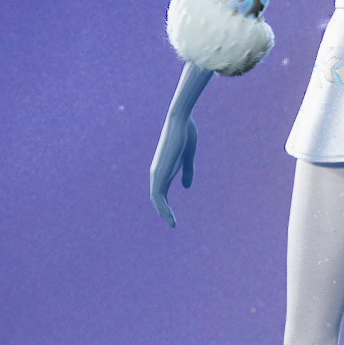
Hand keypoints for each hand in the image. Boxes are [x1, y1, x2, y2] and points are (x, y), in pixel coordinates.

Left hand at [149, 62, 211, 227]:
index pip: (162, 191)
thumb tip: (185, 187)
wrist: (180, 121)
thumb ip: (187, 171)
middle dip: (164, 211)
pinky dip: (162, 206)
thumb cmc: (185, 134)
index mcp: (164, 168)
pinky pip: (157, 194)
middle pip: (157, 197)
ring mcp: (157, 172)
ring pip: (156, 199)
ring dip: (163, 212)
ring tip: (172, 223)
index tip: (173, 217)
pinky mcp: (159, 171)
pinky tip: (168, 215)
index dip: (166, 205)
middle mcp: (157, 172)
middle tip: (173, 223)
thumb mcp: (187, 157)